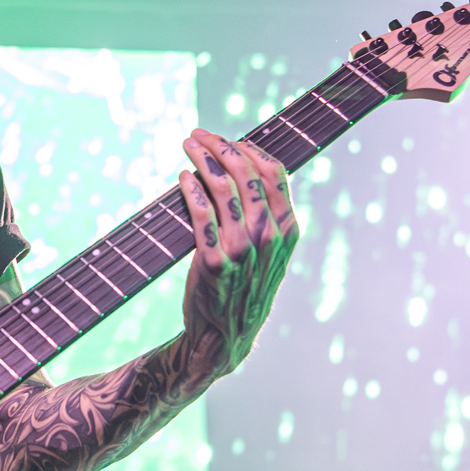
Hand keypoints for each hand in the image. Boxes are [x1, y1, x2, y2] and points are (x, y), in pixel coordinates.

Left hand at [175, 131, 300, 387]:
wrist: (226, 335)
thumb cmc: (245, 288)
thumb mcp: (270, 252)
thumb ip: (267, 215)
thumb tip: (247, 168)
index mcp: (286, 230)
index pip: (274, 172)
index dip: (248, 148)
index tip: (226, 139)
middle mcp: (268, 237)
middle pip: (246, 172)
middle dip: (219, 145)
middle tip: (198, 135)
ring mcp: (242, 249)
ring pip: (222, 186)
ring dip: (201, 159)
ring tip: (187, 146)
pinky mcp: (213, 261)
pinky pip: (200, 212)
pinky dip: (190, 188)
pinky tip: (182, 179)